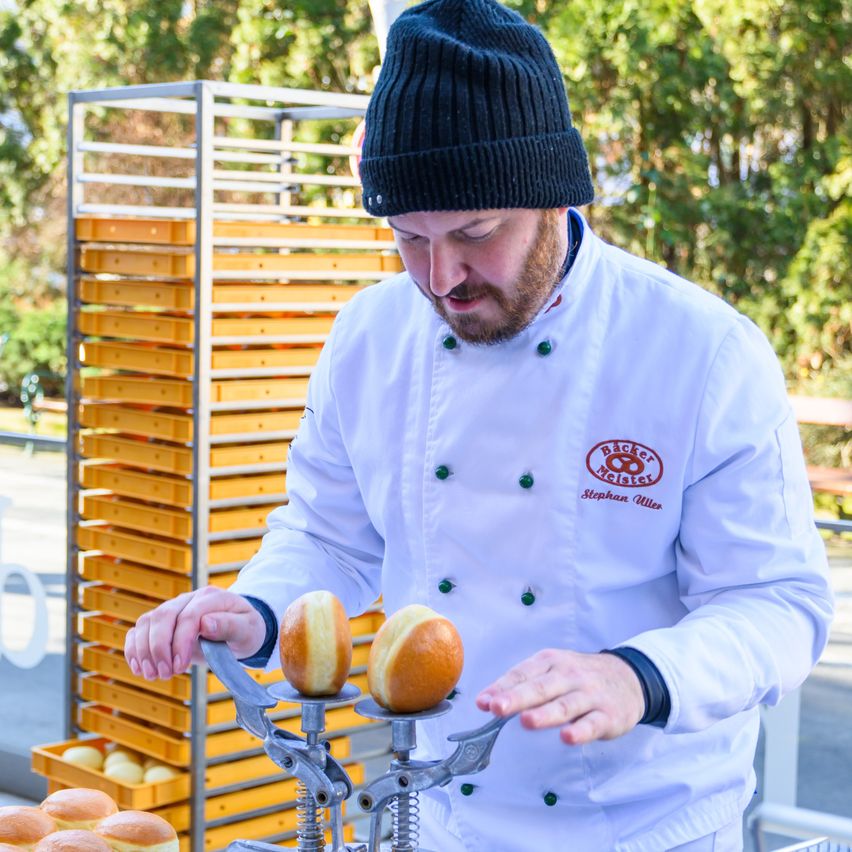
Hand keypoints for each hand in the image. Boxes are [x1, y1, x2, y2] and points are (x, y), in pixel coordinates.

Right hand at [124, 586, 266, 680]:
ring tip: (153, 675)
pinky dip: (134, 648)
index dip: (180, 642)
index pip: (188, 616)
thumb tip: (206, 623)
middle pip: (162, 616)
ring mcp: (173, 609)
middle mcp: (188, 599)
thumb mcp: (248, 629)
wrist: (240, 630)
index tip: (180, 666)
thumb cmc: (246, 630)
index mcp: (211, 598)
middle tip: (164, 674)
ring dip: (144, 651)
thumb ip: (230, 625)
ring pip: (147, 622)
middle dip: (159, 648)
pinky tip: (139, 668)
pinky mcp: (162, 622)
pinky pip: (139, 629)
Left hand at [476, 649, 644, 744]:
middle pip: (540, 688)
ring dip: (545, 713)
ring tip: (526, 721)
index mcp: (550, 662)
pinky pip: (592, 724)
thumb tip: (488, 701)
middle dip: (517, 697)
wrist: (628, 677)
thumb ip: (523, 685)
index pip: (522, 674)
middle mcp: (569, 675)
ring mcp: (589, 694)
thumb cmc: (578, 677)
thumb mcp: (552, 671)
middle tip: (497, 707)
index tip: (482, 702)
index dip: (501, 687)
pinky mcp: (608, 715)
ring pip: (565, 705)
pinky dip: (580, 730)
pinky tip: (567, 737)